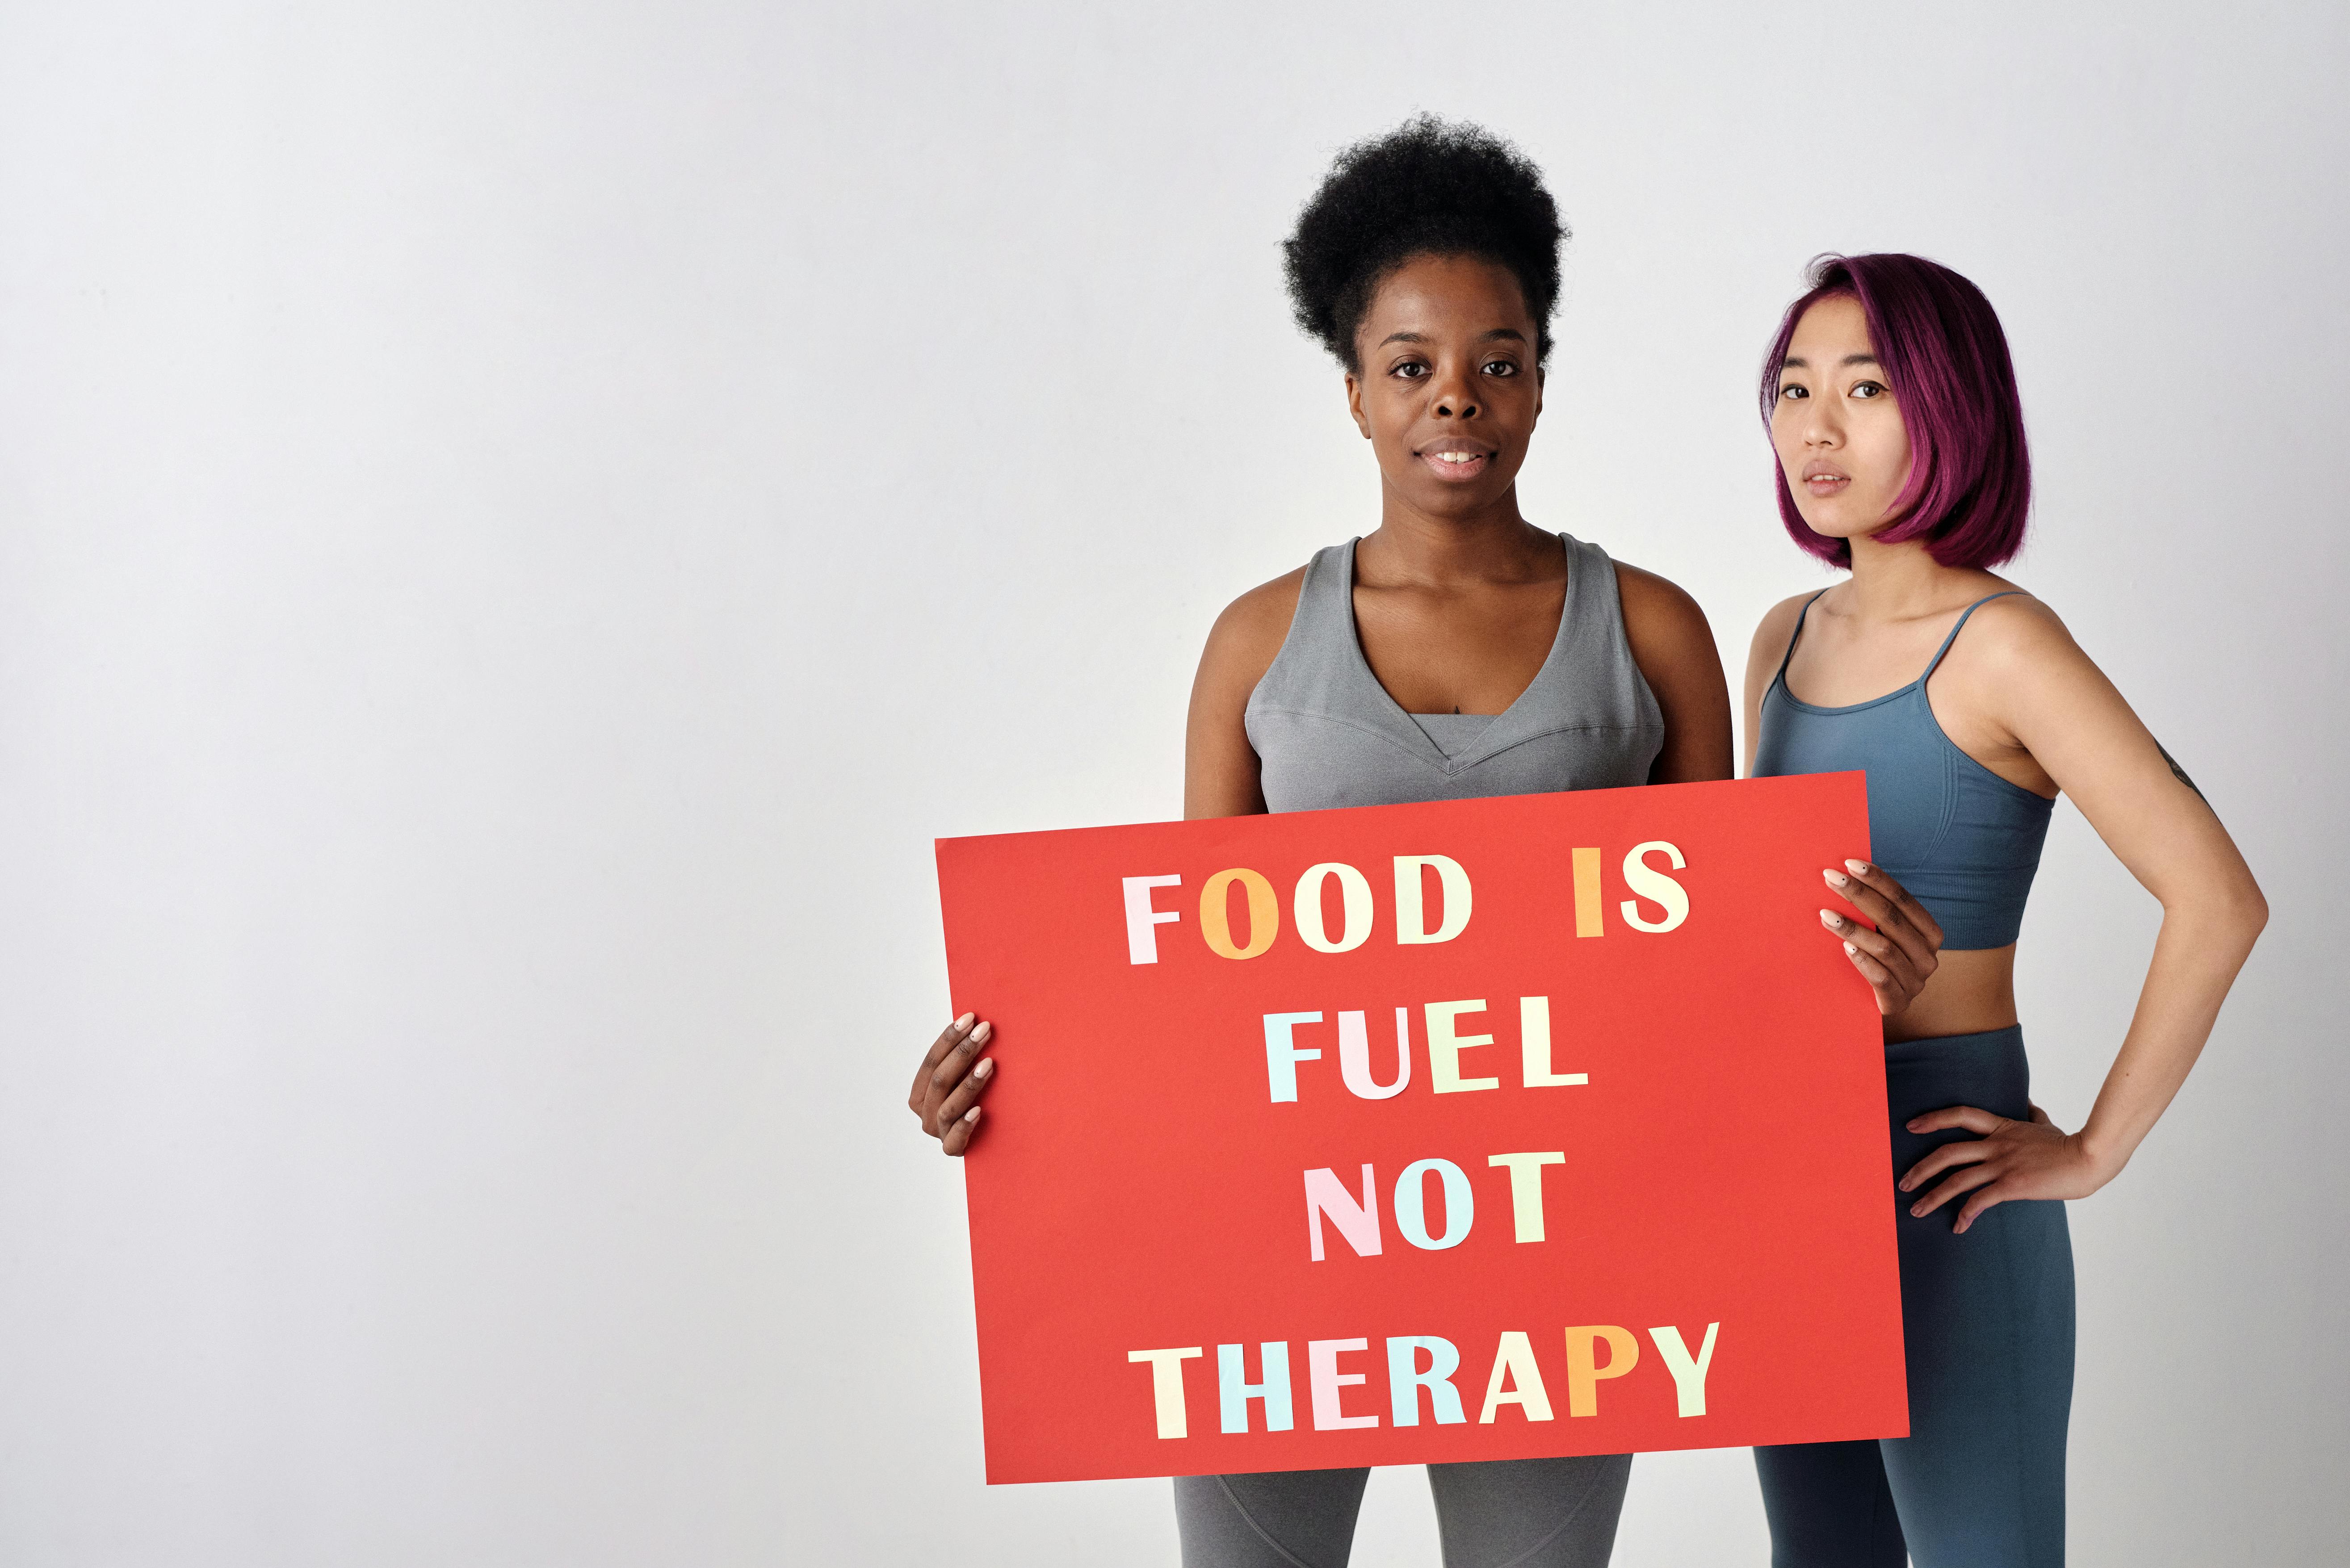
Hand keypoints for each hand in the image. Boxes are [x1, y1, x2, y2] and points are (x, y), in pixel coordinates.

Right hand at [907, 1012, 994, 1155]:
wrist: (986, 1143)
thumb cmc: (973, 1102)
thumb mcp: (962, 1080)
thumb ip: (960, 1061)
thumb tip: (974, 1023)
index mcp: (920, 1094)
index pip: (930, 1061)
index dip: (948, 1039)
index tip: (970, 1018)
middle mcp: (925, 1113)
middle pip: (939, 1080)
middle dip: (962, 1052)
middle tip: (984, 1031)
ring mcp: (938, 1132)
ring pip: (948, 1106)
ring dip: (968, 1084)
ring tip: (988, 1064)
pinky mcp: (953, 1149)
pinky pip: (956, 1138)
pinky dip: (965, 1124)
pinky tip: (979, 1110)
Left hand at [1818, 859, 1943, 1015]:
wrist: (1878, 1007)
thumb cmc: (1877, 961)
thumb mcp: (1883, 934)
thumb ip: (1876, 912)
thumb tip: (1846, 874)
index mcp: (1930, 933)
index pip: (1903, 899)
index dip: (1877, 880)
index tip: (1849, 863)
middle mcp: (1928, 957)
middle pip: (1892, 919)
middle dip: (1859, 895)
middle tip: (1830, 878)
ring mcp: (1916, 982)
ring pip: (1885, 948)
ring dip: (1853, 928)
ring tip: (1825, 914)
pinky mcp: (1899, 1003)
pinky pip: (1881, 978)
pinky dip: (1862, 961)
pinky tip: (1844, 947)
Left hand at [1899, 1102, 2107, 1231]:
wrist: (2090, 1158)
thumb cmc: (2069, 1144)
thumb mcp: (2045, 1124)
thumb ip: (2032, 1115)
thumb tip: (2028, 1104)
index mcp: (2001, 1127)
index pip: (1960, 1115)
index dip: (1933, 1119)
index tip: (1911, 1126)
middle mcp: (1996, 1144)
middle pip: (1948, 1152)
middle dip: (1921, 1168)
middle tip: (1903, 1182)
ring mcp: (2003, 1164)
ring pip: (1958, 1179)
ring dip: (1934, 1196)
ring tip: (1916, 1209)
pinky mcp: (2013, 1184)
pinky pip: (1981, 1200)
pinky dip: (1966, 1214)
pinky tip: (1958, 1227)